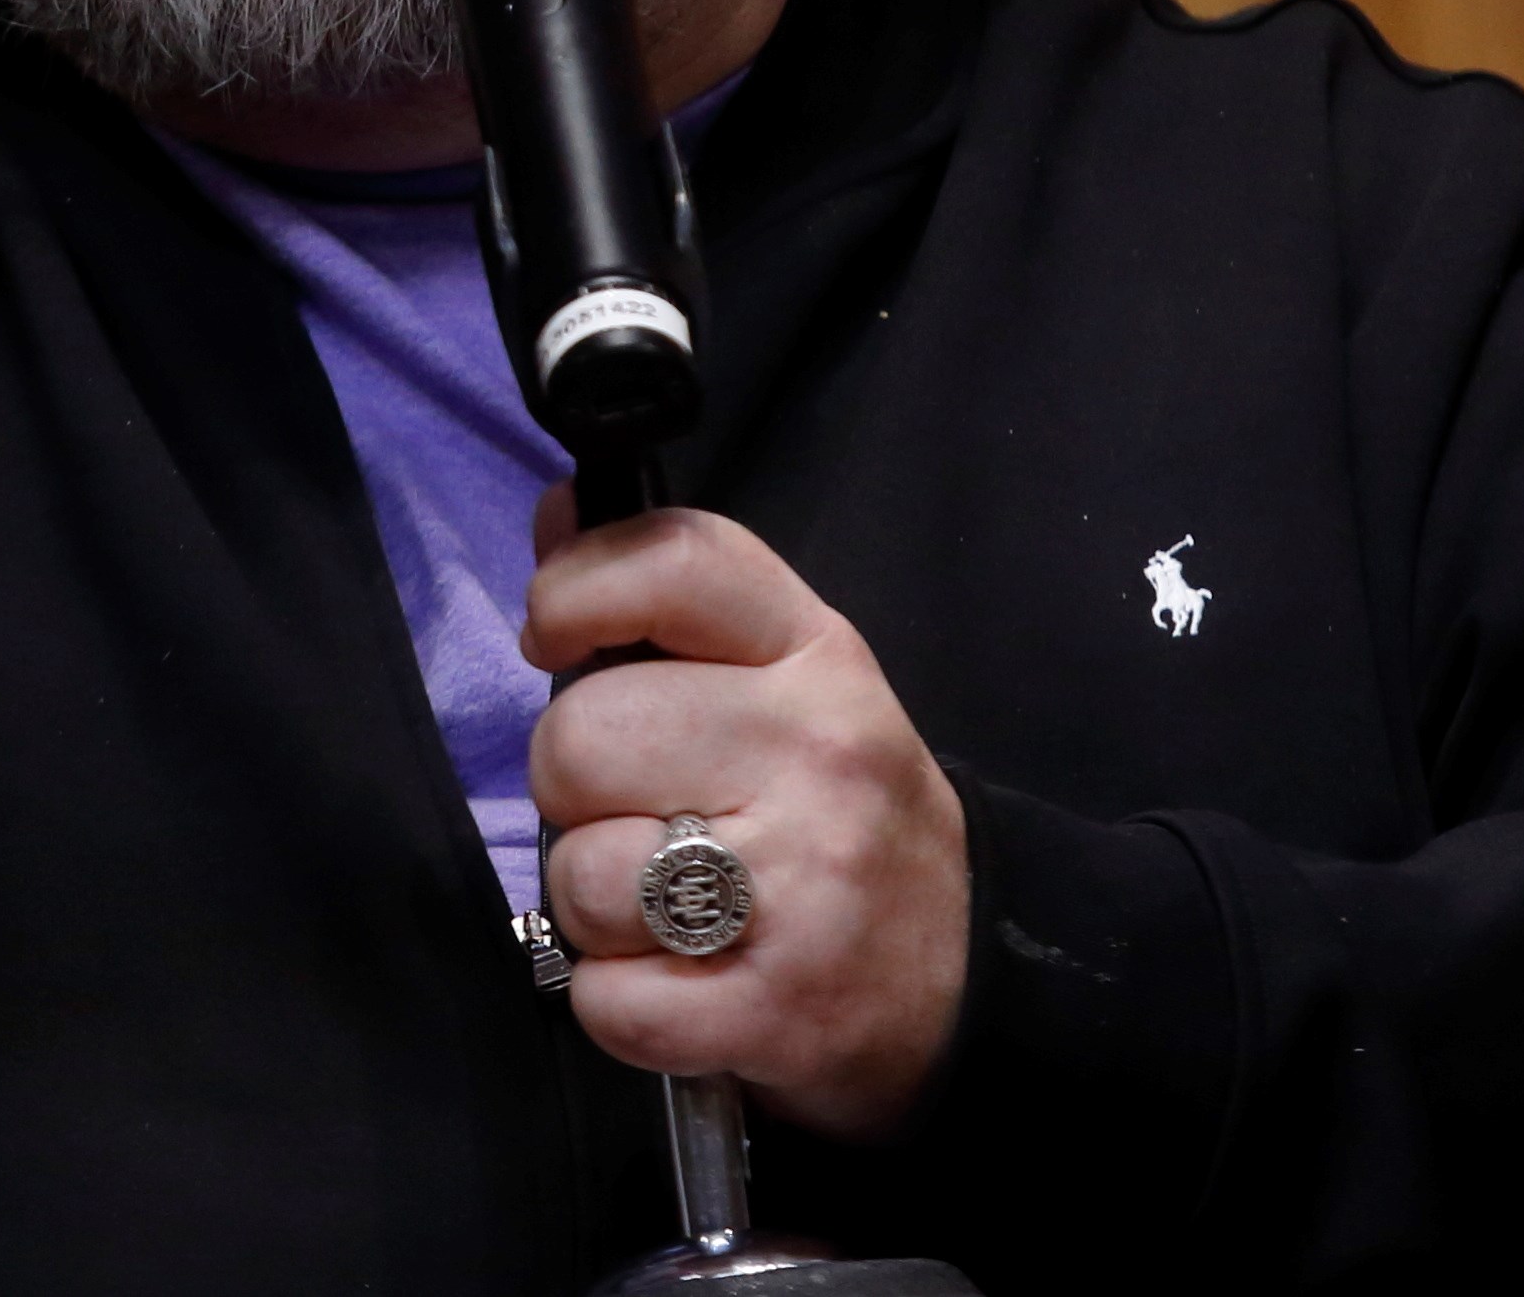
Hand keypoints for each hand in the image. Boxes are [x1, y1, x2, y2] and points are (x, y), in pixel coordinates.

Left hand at [524, 495, 969, 1140]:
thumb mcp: (787, 676)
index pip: (672, 564)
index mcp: (817, 655)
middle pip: (581, 736)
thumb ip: (668, 598)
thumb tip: (557, 512)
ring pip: (580, 876)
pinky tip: (675, 984)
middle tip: (634, 812)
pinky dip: (617, 1005)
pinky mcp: (779, 1010)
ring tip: (663, 909)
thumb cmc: (841, 809)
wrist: (970, 972)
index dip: (574, 590)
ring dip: (594, 908)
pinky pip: (608, 1000)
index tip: (554, 637)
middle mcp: (816, 755)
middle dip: (572, 787)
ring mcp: (803, 888)